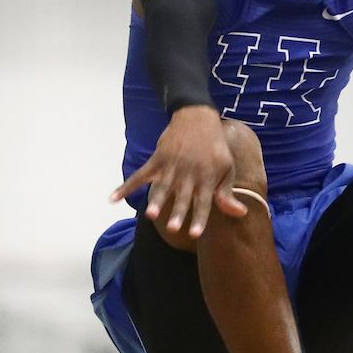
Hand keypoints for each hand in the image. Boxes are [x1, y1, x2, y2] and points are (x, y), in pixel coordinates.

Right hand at [110, 106, 246, 236]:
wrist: (198, 118)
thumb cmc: (215, 147)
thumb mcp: (226, 168)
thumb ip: (227, 193)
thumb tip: (240, 214)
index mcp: (207, 177)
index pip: (203, 202)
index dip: (199, 218)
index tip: (194, 234)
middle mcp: (188, 173)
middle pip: (182, 197)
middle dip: (177, 212)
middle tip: (172, 228)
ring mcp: (171, 166)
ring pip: (162, 187)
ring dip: (156, 200)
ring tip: (151, 214)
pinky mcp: (157, 159)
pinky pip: (139, 175)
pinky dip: (125, 186)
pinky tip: (113, 199)